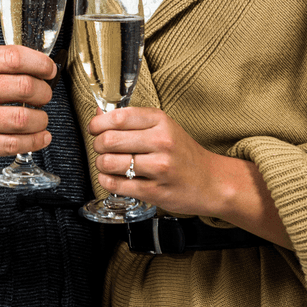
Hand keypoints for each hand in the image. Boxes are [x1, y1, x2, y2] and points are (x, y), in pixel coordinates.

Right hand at [0, 44, 56, 179]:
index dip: (40, 63)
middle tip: (45, 96)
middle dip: (44, 92)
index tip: (49, 70)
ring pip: (22, 118)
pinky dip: (34, 142)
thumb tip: (28, 66)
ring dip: (41, 120)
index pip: (12, 57)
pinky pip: (12, 144)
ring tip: (41, 119)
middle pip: (23, 86)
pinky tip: (38, 138)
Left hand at [90, 106, 218, 217]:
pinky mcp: (155, 191)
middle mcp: (161, 142)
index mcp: (161, 121)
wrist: (212, 181)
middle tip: (101, 149)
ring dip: (101, 165)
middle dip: (98, 145)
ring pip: (109, 163)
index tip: (94, 129)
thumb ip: (132, 121)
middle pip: (110, 140)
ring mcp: (159, 167)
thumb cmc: (184, 154)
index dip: (98, 124)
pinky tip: (113, 178)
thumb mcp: (163, 128)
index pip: (118, 117)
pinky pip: (117, 185)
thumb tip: (99, 115)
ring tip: (107, 164)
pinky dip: (107, 181)